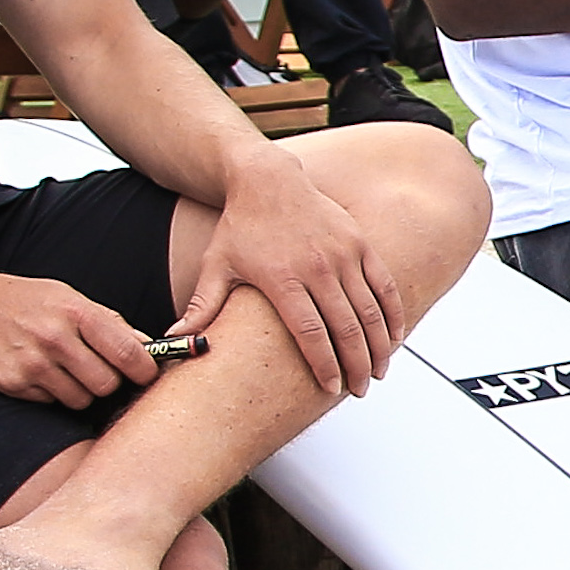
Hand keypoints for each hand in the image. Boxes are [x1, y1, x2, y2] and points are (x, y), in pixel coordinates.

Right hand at [0, 268, 162, 411]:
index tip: (144, 373)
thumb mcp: (69, 297)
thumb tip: (149, 346)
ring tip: (61, 368)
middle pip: (107, 384)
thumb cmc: (25, 300)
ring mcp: (33, 364)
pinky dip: (49, 393)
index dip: (145, 370)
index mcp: (77, 313)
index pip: (129, 354)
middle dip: (106, 381)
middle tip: (93, 368)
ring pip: (80, 399)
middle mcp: (56, 339)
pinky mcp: (13, 383)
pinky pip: (50, 402)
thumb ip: (109, 323)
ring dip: (77, 390)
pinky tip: (36, 370)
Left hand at [180, 148, 407, 399]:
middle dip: (356, 365)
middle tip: (359, 390)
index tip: (331, 388)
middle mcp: (318, 267)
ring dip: (379, 346)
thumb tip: (175, 341)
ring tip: (378, 372)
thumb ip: (201, 306)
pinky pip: (384, 285)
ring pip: (370, 311)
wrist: (268, 179)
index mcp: (283, 279)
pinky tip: (394, 338)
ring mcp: (343, 254)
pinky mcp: (359, 244)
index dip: (324, 365)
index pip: (310, 333)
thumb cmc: (241, 225)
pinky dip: (393, 314)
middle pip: (346, 328)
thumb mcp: (216, 265)